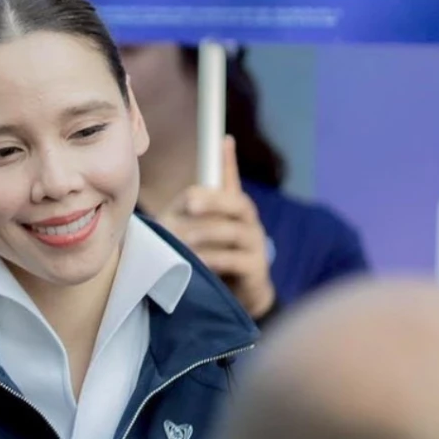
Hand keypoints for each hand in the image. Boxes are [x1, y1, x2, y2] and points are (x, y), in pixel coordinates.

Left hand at [158, 137, 277, 319]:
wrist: (232, 298)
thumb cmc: (209, 258)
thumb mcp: (195, 231)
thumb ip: (192, 209)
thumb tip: (182, 190)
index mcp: (232, 209)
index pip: (231, 181)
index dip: (228, 161)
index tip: (223, 140)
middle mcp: (248, 222)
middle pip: (237, 203)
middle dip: (213, 200)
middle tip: (190, 203)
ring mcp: (256, 245)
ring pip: (234, 232)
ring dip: (206, 234)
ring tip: (184, 240)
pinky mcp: (256, 269)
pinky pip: (236, 260)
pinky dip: (215, 260)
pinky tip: (199, 262)